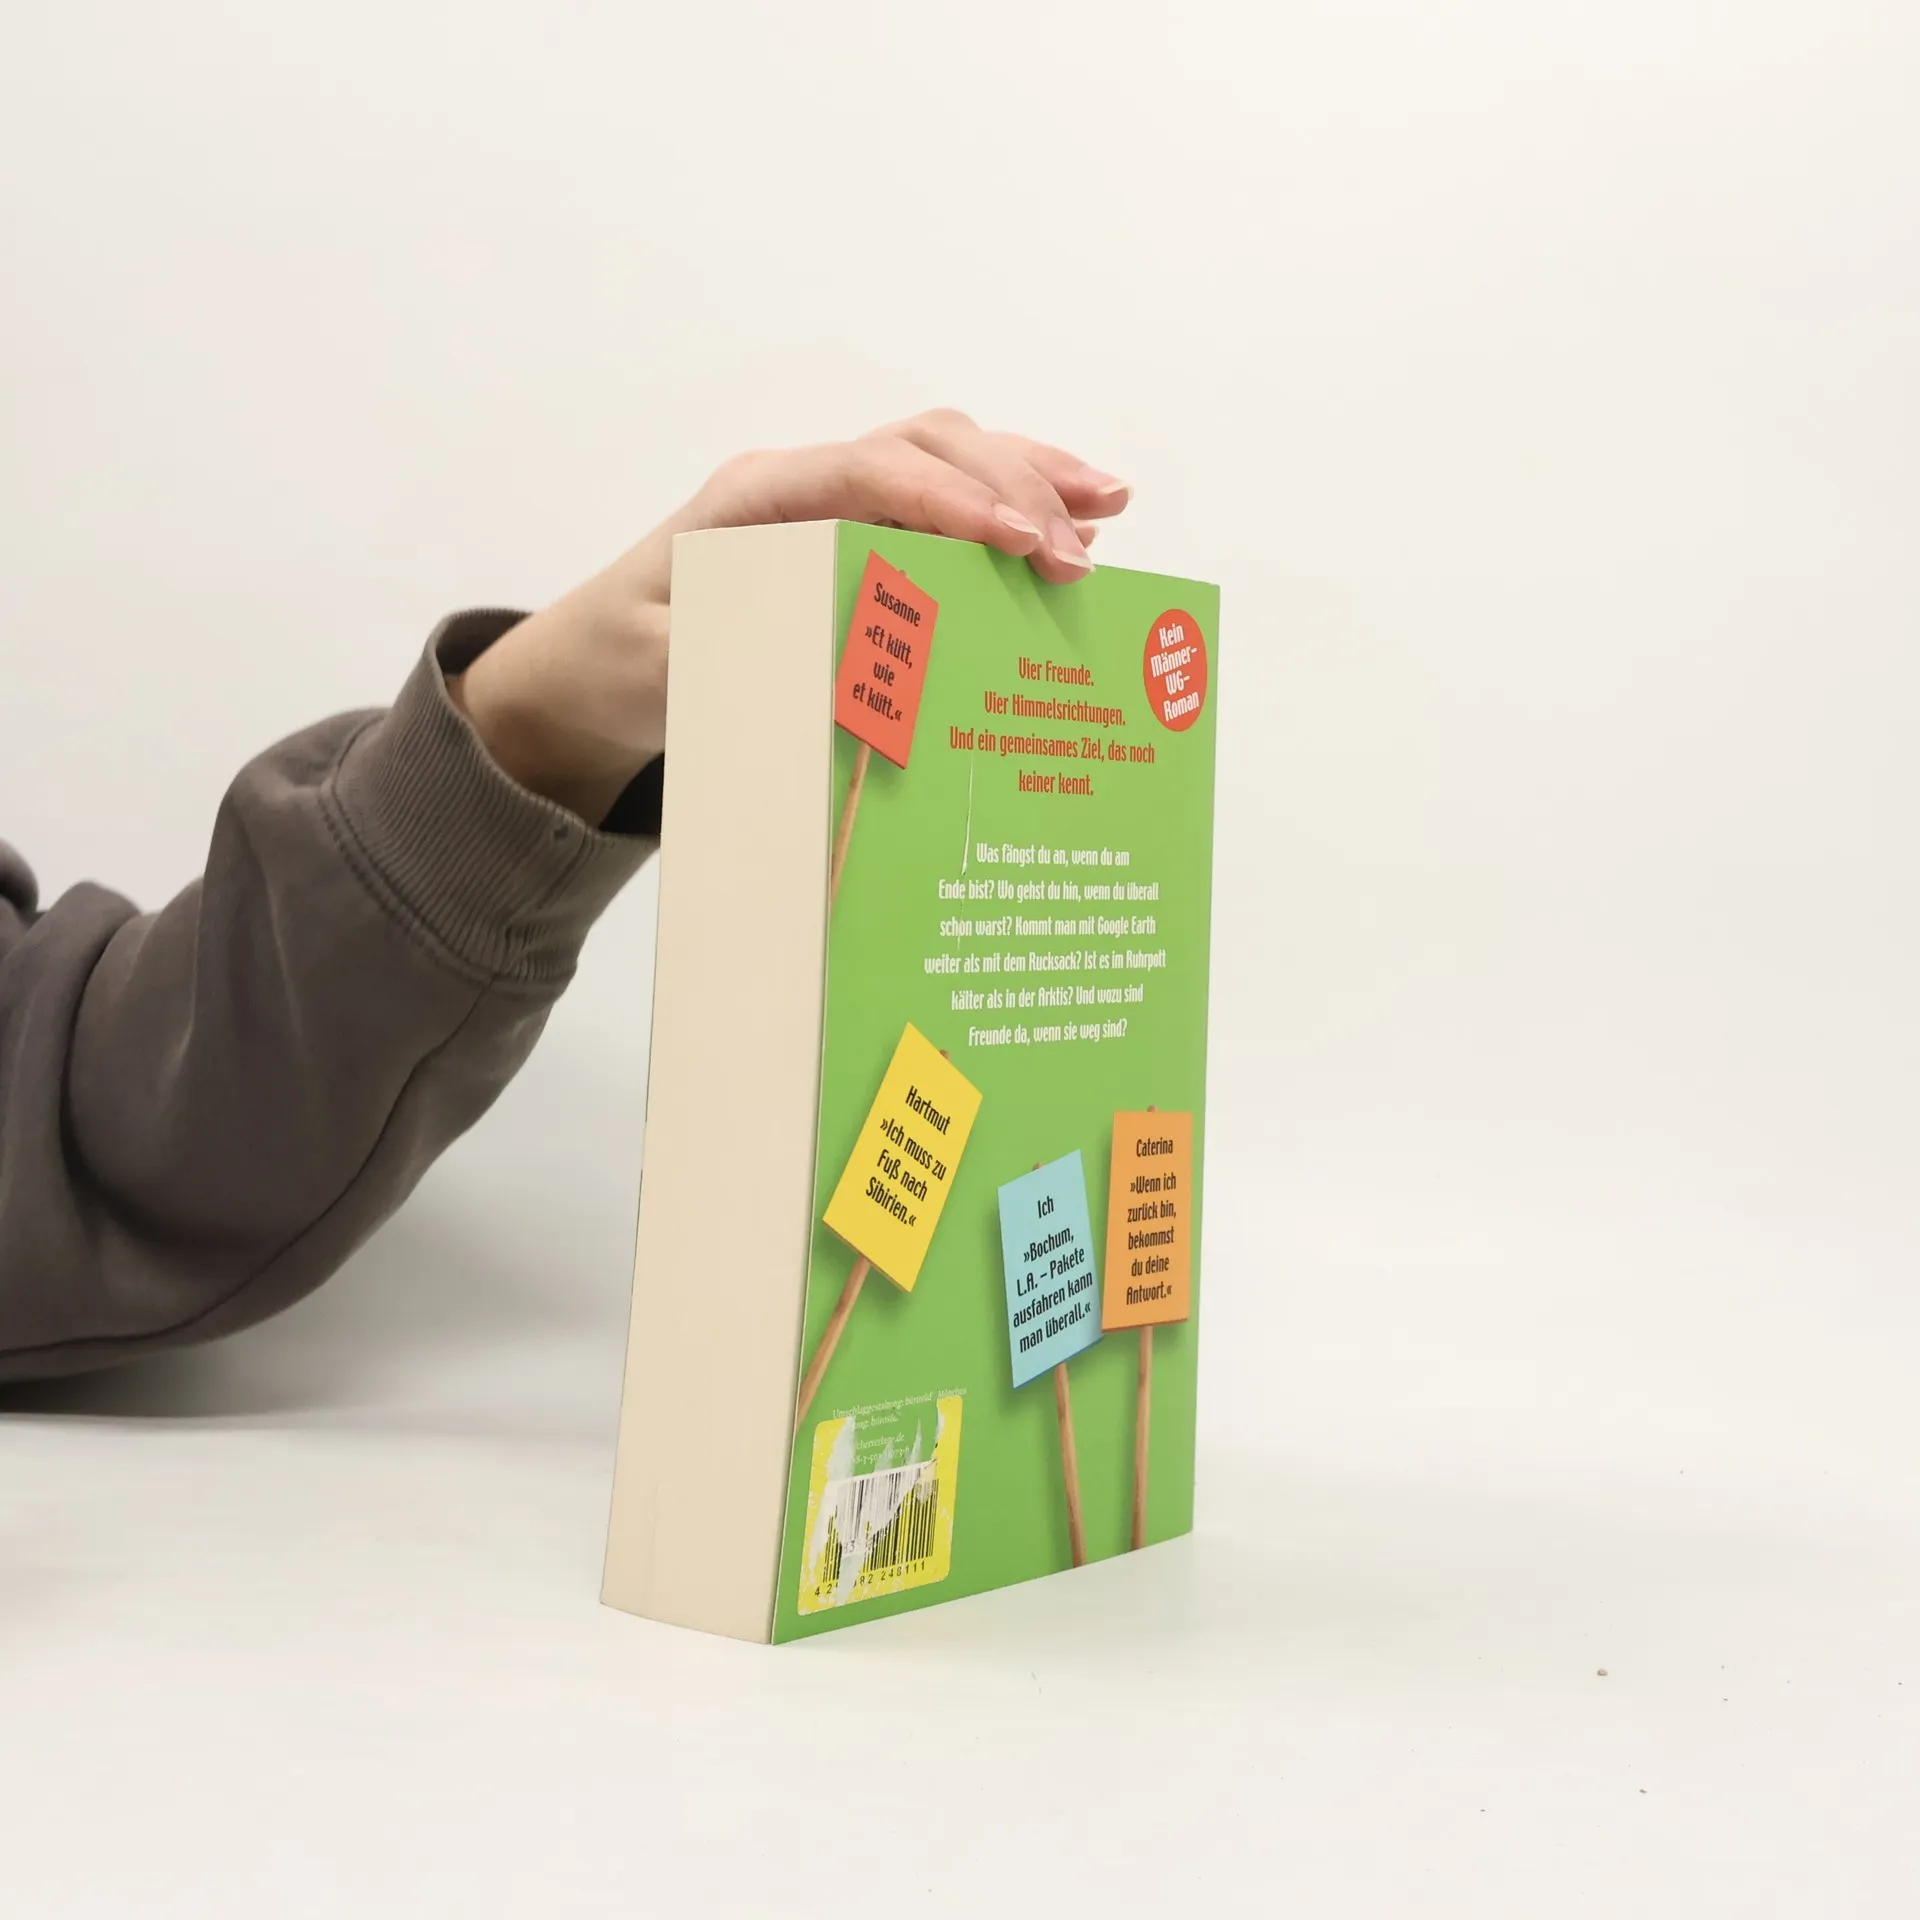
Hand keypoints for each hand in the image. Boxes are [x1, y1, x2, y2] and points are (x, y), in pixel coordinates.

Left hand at [446, 410, 1132, 823]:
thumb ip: (727, 654)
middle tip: (1078, 554)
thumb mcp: (654, 666)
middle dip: (1012, 488)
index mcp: (756, 497)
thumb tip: (827, 667)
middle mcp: (807, 483)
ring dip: (1032, 477)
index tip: (1019, 544)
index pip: (870, 471)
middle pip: (928, 447)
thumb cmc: (620, 656)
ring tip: (1110, 506)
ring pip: (952, 461)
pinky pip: (949, 506)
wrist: (597, 663)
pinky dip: (1014, 510)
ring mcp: (839, 504)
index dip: (952, 499)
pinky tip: (1074, 528)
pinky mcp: (862, 537)